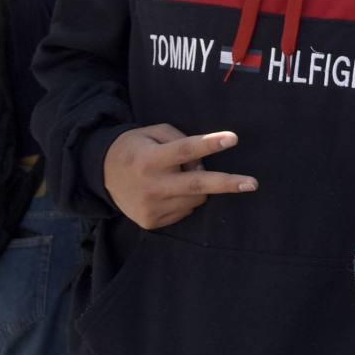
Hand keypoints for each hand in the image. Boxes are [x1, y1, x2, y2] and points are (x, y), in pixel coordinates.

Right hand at [104, 124, 257, 229]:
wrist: (101, 175)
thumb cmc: (136, 148)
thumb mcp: (153, 132)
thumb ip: (180, 139)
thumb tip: (204, 161)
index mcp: (150, 159)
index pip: (185, 150)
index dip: (210, 144)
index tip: (233, 138)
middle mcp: (151, 185)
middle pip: (197, 184)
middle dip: (227, 183)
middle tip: (253, 183)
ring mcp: (151, 207)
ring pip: (196, 197)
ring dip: (199, 186)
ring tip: (178, 176)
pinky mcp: (151, 222)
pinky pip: (186, 209)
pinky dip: (187, 198)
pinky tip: (169, 190)